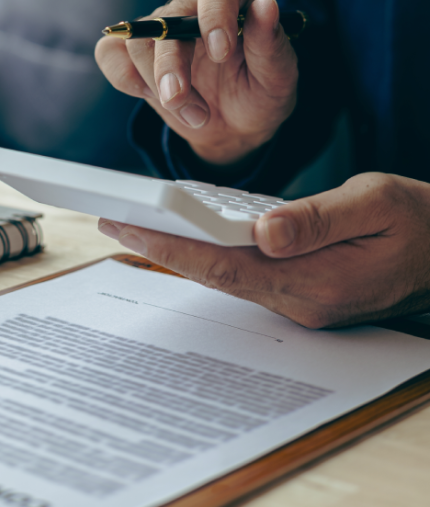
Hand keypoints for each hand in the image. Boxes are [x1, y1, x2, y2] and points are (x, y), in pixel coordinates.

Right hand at [94, 0, 297, 165]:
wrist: (235, 126)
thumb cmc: (259, 93)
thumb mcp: (278, 77)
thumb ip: (270, 43)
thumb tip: (266, 5)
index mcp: (232, 0)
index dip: (215, 14)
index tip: (221, 52)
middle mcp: (192, 7)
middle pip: (167, 20)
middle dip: (172, 65)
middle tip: (186, 104)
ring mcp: (159, 29)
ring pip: (138, 43)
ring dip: (159, 85)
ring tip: (194, 115)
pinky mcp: (134, 53)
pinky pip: (110, 53)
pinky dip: (123, 76)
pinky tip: (148, 95)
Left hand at [97, 173, 429, 327]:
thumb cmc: (420, 223)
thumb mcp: (377, 203)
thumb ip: (320, 218)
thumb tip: (265, 230)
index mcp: (316, 282)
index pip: (225, 265)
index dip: (170, 245)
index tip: (126, 222)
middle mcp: (301, 302)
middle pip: (214, 274)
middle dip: (158, 246)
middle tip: (109, 217)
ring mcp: (301, 303)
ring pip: (225, 276)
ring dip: (179, 250)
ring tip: (133, 220)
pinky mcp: (302, 293)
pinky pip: (244, 275)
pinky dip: (209, 254)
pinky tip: (185, 233)